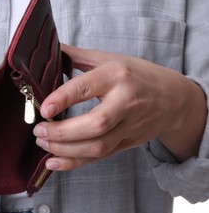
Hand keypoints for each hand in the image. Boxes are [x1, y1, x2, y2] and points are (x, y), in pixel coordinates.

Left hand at [33, 44, 205, 170]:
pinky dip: (75, 163)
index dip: (63, 99)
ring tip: (43, 144)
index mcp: (116, 75)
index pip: (86, 88)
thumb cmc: (136, 75)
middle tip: (39, 131)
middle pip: (95, 124)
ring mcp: (129, 126)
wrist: (173, 98)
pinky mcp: (128, 143)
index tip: (43, 109)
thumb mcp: (109, 59)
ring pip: (98, 146)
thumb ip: (77, 56)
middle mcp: (125, 102)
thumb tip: (47, 49)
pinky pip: (100, 157)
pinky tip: (54, 162)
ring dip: (66, 150)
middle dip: (62, 132)